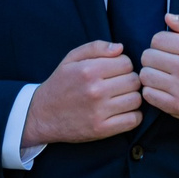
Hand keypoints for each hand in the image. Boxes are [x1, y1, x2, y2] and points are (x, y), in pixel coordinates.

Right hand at [23, 41, 141, 147]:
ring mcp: (99, 111)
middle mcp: (95, 90)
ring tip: (120, 98)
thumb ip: (96, 48)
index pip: (126, 63)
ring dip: (132, 98)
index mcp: (88, 70)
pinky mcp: (102, 129)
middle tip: (118, 85)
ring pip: (136, 99)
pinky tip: (123, 112)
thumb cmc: (60, 84)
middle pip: (134, 81)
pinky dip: (133, 116)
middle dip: (129, 80)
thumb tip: (120, 48)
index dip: (124, 65)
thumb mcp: (71, 59)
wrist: (42, 116)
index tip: (115, 72)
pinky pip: (134, 120)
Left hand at [139, 13, 178, 125]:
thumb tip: (167, 17)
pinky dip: (152, 91)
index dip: (161, 43)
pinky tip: (163, 89)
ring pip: (145, 75)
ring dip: (151, 75)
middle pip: (148, 56)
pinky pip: (148, 94)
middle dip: (154, 58)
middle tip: (165, 64)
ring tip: (163, 77)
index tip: (169, 50)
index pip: (157, 39)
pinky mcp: (175, 106)